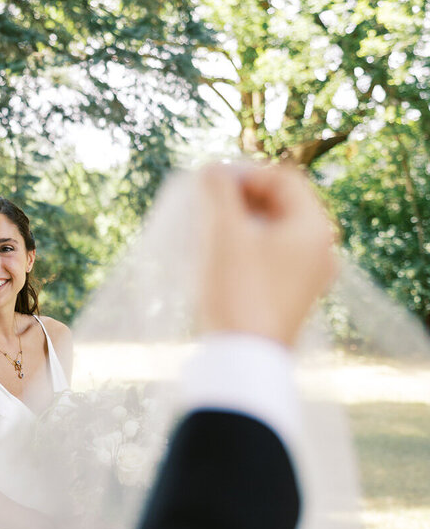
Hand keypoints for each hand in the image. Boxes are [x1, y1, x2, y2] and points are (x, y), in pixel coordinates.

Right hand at [197, 163, 338, 347]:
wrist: (244, 358)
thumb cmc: (237, 290)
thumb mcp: (224, 234)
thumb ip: (218, 193)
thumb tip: (211, 170)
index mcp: (314, 228)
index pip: (283, 178)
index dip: (244, 173)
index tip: (209, 184)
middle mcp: (321, 250)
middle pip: (282, 205)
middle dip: (242, 198)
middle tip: (206, 204)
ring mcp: (309, 277)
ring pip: (275, 233)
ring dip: (242, 223)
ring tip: (208, 230)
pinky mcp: (292, 298)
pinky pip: (273, 259)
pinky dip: (248, 249)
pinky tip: (220, 259)